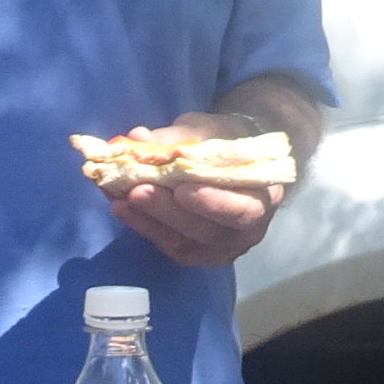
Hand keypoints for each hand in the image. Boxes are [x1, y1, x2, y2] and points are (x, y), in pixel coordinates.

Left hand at [103, 110, 286, 267]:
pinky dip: (142, 226)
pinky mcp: (196, 253)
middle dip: (169, 213)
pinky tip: (121, 208)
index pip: (244, 210)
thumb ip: (177, 137)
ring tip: (119, 199)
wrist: (232, 160)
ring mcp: (221, 247)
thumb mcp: (208, 130)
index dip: (213, 204)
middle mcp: (248, 231)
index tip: (181, 189)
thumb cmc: (225, 142)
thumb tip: (137, 139)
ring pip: (185, 245)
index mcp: (264, 197)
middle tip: (136, 191)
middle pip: (209, 233)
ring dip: (149, 222)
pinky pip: (168, 246)